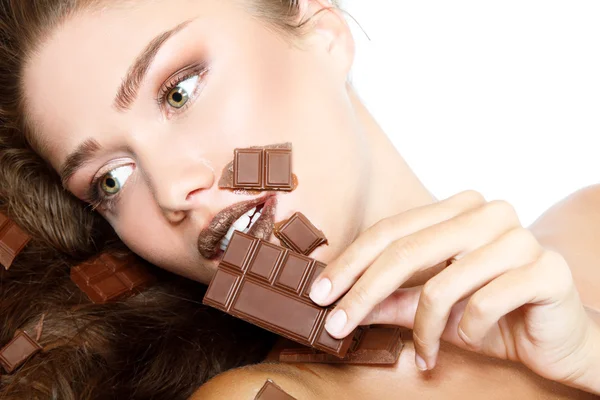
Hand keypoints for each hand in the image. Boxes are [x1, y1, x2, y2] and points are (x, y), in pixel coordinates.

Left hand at [309, 190, 599, 387]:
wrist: (556, 338)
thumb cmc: (491, 315)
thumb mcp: (431, 308)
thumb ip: (392, 299)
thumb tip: (340, 301)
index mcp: (459, 209)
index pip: (391, 229)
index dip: (351, 263)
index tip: (320, 294)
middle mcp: (489, 212)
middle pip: (407, 249)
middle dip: (364, 292)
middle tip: (336, 325)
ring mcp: (520, 237)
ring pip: (443, 283)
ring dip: (425, 329)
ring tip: (425, 352)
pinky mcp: (547, 269)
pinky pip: (484, 303)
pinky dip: (469, 333)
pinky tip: (474, 340)